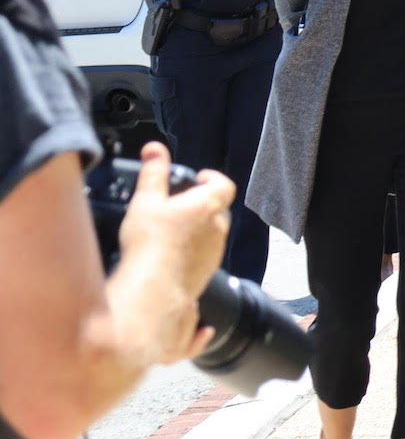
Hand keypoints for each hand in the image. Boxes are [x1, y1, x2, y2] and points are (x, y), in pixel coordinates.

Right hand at [115, 142, 231, 364]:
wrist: (153, 289)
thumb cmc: (150, 242)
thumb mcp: (146, 200)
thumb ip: (153, 173)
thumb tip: (155, 149)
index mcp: (209, 205)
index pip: (223, 184)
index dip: (212, 178)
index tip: (198, 178)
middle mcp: (219, 227)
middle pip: (218, 208)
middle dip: (202, 203)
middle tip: (178, 204)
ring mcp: (215, 251)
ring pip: (212, 233)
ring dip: (198, 228)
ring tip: (171, 230)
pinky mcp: (208, 271)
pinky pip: (205, 254)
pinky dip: (193, 250)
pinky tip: (170, 254)